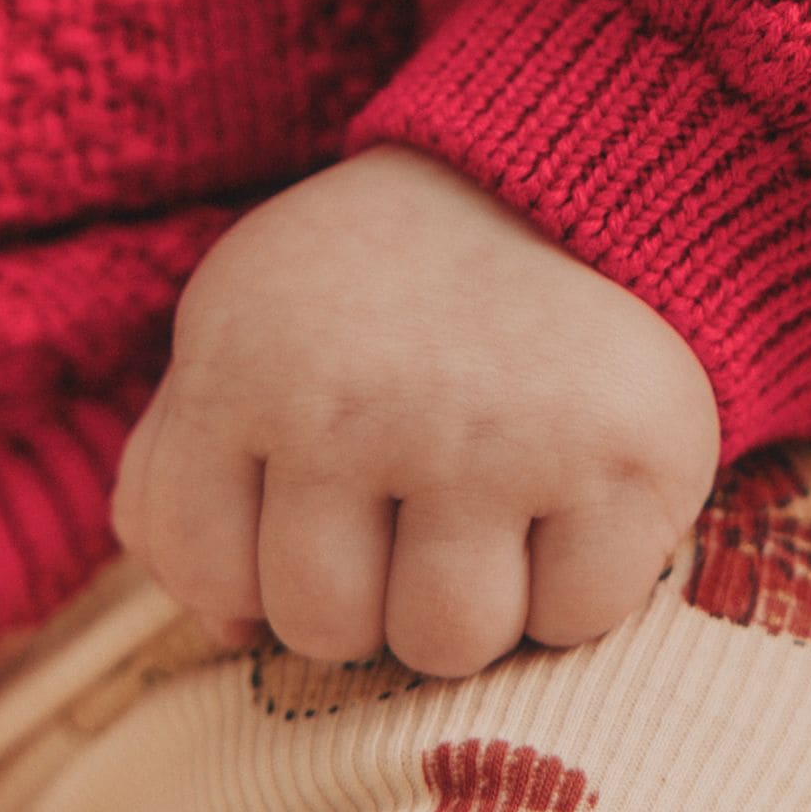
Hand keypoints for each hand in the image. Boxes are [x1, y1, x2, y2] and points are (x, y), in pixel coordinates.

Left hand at [109, 144, 721, 677]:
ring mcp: (498, 436)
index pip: (205, 572)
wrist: (572, 168)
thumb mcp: (250, 324)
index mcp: (245, 364)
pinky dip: (581, 582)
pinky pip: (577, 620)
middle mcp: (360, 405)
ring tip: (497, 494)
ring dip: (474, 595)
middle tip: (422, 485)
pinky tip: (576, 489)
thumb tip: (226, 626)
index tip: (322, 489)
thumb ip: (185, 466)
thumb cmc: (394, 280)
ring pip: (447, 643)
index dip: (260, 566)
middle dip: (374, 584)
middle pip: (326, 628)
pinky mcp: (625, 458)